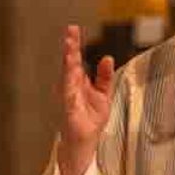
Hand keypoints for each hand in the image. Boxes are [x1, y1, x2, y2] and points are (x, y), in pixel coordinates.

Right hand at [56, 24, 113, 174]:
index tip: (73, 29)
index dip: (74, 45)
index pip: (75, 60)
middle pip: (69, 65)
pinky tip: (71, 74)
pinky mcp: (69, 113)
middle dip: (69, 49)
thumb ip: (104, 77)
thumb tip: (107, 57)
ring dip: (68, 64)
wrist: (83, 145)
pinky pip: (69, 97)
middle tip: (69, 32)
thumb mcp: (103, 95)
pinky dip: (70, 86)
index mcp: (78, 83)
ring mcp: (68, 100)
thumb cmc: (90, 121)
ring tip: (70, 50)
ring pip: (67, 77)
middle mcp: (70, 88)